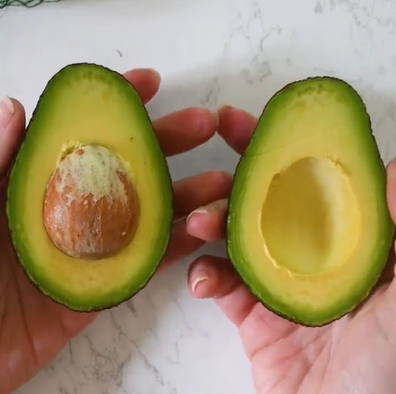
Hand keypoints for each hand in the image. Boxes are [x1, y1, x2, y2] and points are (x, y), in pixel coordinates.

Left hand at [0, 68, 231, 393]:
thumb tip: (14, 107)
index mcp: (42, 185)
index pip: (85, 134)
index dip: (118, 106)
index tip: (151, 84)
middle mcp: (76, 208)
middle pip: (128, 167)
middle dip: (168, 141)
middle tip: (204, 125)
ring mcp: (96, 245)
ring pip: (149, 212)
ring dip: (187, 195)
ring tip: (220, 183)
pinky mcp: (108, 282)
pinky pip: (148, 260)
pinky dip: (177, 245)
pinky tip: (204, 229)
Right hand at [186, 105, 395, 393]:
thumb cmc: (385, 373)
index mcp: (346, 247)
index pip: (312, 184)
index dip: (282, 150)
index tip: (248, 122)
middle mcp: (310, 257)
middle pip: (268, 203)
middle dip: (237, 174)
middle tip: (208, 152)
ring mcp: (276, 284)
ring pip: (236, 237)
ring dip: (211, 222)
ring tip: (197, 221)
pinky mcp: (250, 315)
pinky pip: (220, 284)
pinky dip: (204, 276)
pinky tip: (201, 280)